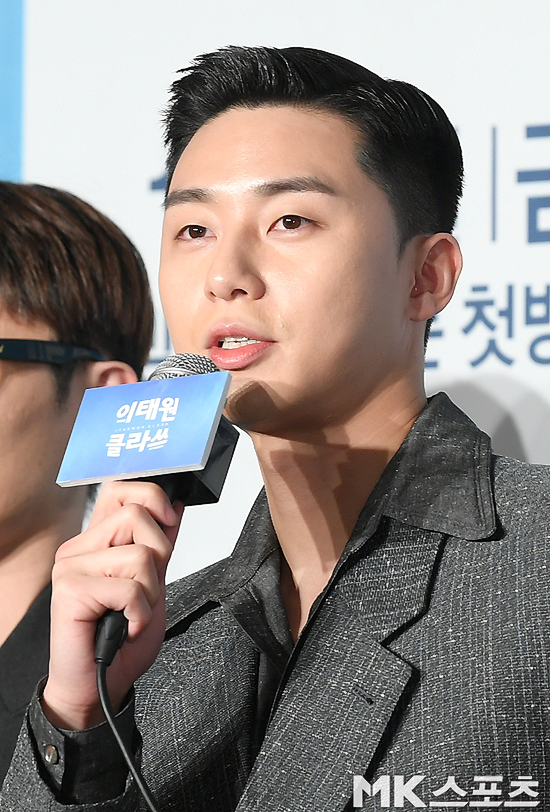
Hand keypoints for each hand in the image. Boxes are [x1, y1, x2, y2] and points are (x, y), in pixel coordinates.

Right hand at [42, 481, 183, 730]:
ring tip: (133, 614)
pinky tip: (126, 628)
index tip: (168, 520)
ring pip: (139, 554)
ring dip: (150, 593)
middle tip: (145, 591)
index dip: (151, 497)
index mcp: (96, 541)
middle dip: (159, 555)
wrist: (99, 685)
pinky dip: (140, 614)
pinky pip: (130, 588)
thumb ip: (160, 547)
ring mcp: (70, 567)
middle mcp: (78, 548)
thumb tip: (174, 508)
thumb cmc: (121, 641)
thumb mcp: (154, 585)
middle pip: (137, 515)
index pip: (119, 490)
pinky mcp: (70, 590)